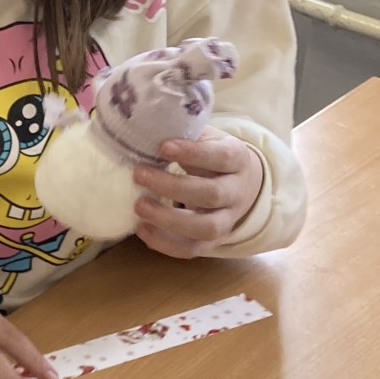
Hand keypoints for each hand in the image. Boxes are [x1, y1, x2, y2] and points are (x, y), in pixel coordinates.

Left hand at [132, 127, 264, 257]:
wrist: (241, 182)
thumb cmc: (211, 155)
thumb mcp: (205, 137)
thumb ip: (183, 134)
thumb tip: (144, 128)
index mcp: (237, 159)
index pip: (220, 157)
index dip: (193, 153)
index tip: (163, 146)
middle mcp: (237, 191)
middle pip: (211, 194)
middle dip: (173, 186)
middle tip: (138, 174)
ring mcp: (228, 220)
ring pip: (206, 228)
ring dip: (169, 219)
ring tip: (138, 206)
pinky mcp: (213, 241)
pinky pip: (192, 249)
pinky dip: (165, 244)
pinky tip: (141, 229)